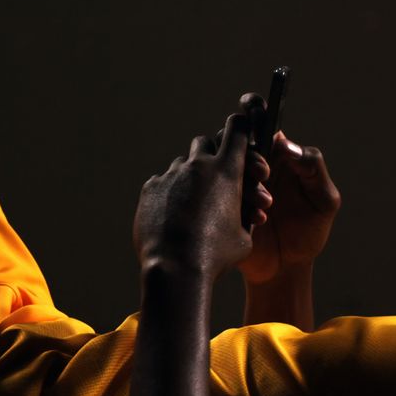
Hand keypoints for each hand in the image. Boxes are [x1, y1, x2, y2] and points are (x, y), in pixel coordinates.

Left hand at [133, 112, 272, 279]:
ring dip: (191, 176)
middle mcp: (198, 165)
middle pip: (205, 142)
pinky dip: (171, 194)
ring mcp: (171, 175)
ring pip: (183, 164)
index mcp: (228, 171)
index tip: (242, 129)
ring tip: (196, 203)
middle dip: (213, 154)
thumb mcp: (244, 236)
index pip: (237, 129)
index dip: (241, 127)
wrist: (176, 268)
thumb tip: (243, 211)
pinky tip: (175, 216)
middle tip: (219, 173)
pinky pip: (164, 182)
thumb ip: (243, 213)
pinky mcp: (151, 188)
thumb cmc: (217, 255)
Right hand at [236, 94, 340, 283]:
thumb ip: (313, 169)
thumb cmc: (310, 229)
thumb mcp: (324, 200)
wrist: (289, 267)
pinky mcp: (219, 205)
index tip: (254, 109)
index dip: (253, 106)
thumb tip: (286, 144)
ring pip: (220, 163)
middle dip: (249, 152)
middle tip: (265, 173)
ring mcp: (232, 183)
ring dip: (243, 181)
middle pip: (233, 138)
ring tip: (268, 206)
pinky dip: (235, 204)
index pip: (260, 119)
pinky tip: (257, 222)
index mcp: (276, 154)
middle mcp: (250, 163)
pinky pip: (212, 192)